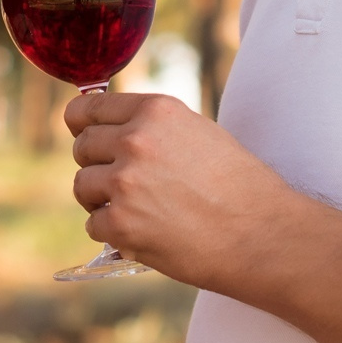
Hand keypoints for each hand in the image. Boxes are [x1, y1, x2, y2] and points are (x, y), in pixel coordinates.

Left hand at [66, 91, 299, 290]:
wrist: (261, 233)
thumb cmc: (239, 186)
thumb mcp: (197, 133)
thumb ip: (154, 129)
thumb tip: (113, 133)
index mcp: (155, 111)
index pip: (89, 108)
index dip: (80, 123)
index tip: (80, 133)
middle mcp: (135, 140)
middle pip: (81, 148)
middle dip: (95, 166)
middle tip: (121, 185)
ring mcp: (124, 182)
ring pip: (82, 186)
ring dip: (100, 201)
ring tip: (136, 211)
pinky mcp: (121, 223)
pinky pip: (94, 225)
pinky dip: (113, 234)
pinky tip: (144, 234)